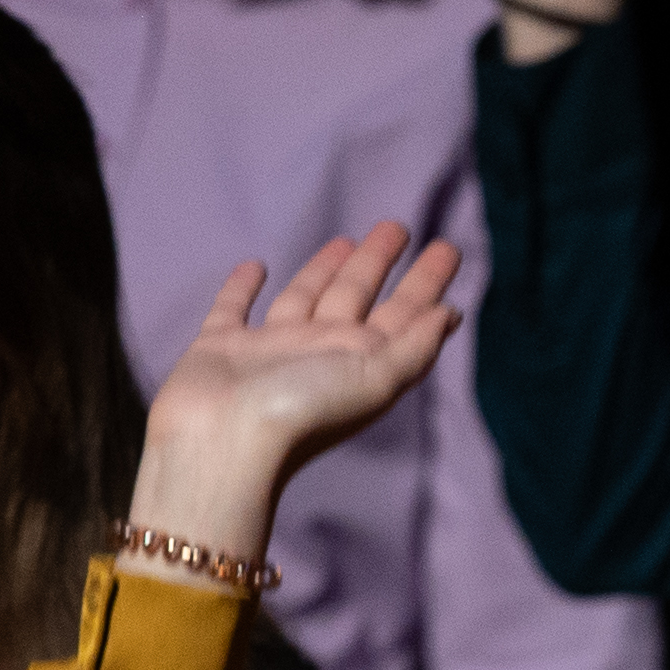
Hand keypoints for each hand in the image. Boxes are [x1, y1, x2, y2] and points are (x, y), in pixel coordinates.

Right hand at [123, 225, 462, 571]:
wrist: (222, 444)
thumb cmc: (302, 412)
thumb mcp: (376, 378)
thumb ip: (415, 346)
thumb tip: (449, 315)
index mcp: (359, 360)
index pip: (403, 313)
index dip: (427, 283)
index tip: (448, 248)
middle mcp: (318, 353)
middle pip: (356, 297)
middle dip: (378, 263)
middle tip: (397, 225)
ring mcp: (268, 351)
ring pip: (303, 298)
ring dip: (324, 270)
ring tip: (345, 240)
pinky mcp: (219, 347)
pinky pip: (233, 308)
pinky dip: (242, 287)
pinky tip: (256, 265)